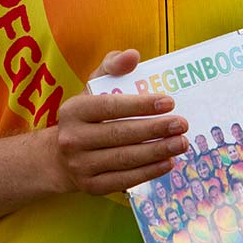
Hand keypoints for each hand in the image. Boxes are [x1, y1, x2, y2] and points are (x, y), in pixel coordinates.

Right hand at [53, 48, 188, 195]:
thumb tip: (133, 55)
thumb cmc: (88, 115)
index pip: (111, 106)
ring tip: (181, 143)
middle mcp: (72, 139)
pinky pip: (124, 180)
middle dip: (155, 129)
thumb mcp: (94, 86)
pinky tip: (168, 162)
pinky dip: (148, 172)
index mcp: (73, 110)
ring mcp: (80, 165)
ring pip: (124, 159)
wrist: (60, 157)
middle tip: (182, 124)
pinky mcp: (91, 187)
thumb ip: (113, 66)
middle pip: (120, 134)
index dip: (141, 105)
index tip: (169, 102)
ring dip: (157, 151)